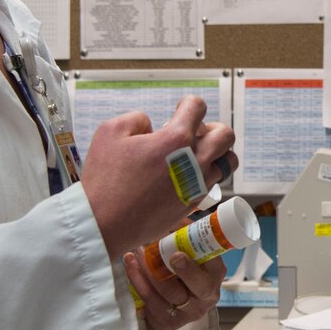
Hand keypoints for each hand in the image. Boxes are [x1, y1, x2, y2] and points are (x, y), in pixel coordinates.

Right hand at [80, 96, 237, 258]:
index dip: (188, 105)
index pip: (198, 107)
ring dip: (214, 154)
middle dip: (212, 129)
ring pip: (227, 163)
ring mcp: (196, 185)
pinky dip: (204, 175)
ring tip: (193, 156)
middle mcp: (194, 162)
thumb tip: (151, 127)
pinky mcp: (193, 204)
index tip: (179, 111)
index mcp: (175, 139)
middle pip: (226, 135)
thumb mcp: (109, 132)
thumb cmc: (104, 179)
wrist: (104, 224)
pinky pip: (212, 184)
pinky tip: (183, 176)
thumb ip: (136, 119)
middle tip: (193, 134)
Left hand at [126, 247, 225, 329]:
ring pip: (169, 291)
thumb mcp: (190, 258)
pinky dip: (137, 277)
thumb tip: (175, 212)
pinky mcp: (168, 321)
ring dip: (151, 267)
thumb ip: (186, 238)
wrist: (167, 308)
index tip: (188, 243)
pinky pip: (150, 298)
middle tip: (172, 256)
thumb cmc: (180, 275)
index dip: (202, 253)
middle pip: (200, 284)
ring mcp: (188, 312)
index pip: (215, 264)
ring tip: (138, 249)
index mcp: (214, 276)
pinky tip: (129, 262)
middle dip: (186, 269)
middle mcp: (207, 296)